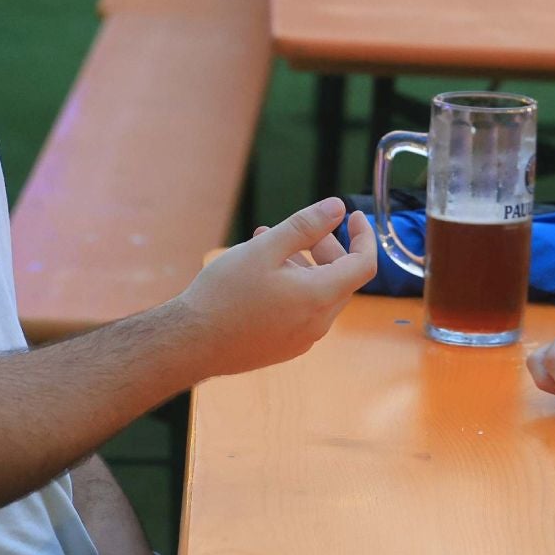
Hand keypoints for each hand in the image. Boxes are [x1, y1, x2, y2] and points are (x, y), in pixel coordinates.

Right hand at [171, 198, 376, 378]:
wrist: (189, 344)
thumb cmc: (224, 294)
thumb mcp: (266, 249)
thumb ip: (306, 226)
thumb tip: (337, 207)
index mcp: (320, 297)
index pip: (364, 264)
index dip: (364, 237)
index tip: (352, 216)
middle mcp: (318, 323)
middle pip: (341, 278)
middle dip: (328, 248)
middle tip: (304, 231)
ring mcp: (302, 339)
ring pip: (319, 294)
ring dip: (305, 266)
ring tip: (271, 244)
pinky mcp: (285, 347)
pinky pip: (302, 311)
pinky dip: (294, 287)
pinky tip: (263, 274)